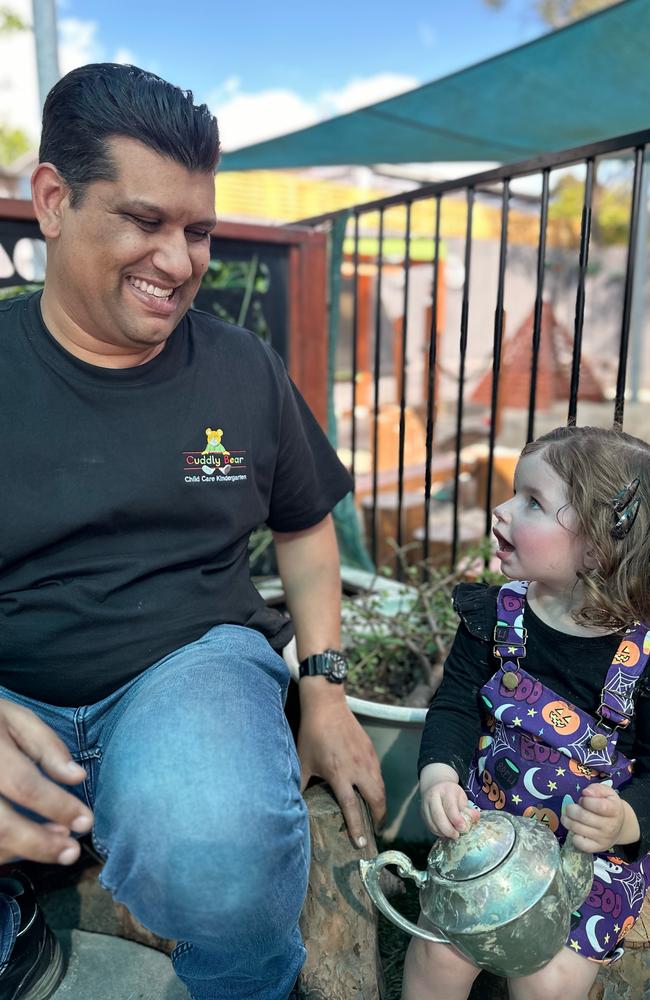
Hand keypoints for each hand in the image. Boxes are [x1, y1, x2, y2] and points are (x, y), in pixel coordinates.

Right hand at [0, 698, 93, 864]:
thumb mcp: (15, 718)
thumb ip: (46, 746)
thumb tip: (76, 777)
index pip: (25, 785)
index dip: (58, 807)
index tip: (85, 821)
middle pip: (2, 826)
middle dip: (41, 845)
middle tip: (71, 852)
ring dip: (24, 850)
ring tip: (56, 842)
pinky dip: (4, 851)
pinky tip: (24, 844)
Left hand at [298, 696, 385, 847]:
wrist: (327, 706)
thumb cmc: (312, 734)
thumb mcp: (303, 761)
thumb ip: (301, 784)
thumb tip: (293, 803)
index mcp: (339, 774)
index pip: (351, 808)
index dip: (357, 828)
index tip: (360, 844)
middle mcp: (358, 769)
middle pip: (376, 800)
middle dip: (378, 818)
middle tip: (374, 830)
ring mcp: (367, 759)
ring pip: (380, 787)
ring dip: (380, 803)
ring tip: (375, 814)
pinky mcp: (370, 750)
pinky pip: (378, 774)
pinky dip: (378, 787)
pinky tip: (371, 791)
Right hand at [420, 763, 476, 838]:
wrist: (435, 785)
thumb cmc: (451, 793)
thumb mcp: (461, 796)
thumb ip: (468, 808)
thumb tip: (476, 817)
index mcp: (446, 790)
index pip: (450, 807)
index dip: (457, 820)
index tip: (463, 828)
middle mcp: (433, 796)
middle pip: (438, 816)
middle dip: (448, 829)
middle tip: (457, 835)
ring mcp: (425, 805)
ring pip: (432, 823)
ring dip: (443, 832)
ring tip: (452, 835)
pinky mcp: (423, 813)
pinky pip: (430, 826)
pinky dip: (438, 832)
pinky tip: (445, 833)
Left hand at [563, 784, 626, 852]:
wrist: (620, 826)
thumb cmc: (609, 805)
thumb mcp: (607, 792)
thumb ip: (596, 789)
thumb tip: (586, 793)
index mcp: (614, 810)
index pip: (599, 806)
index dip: (586, 801)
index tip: (583, 799)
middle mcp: (610, 826)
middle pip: (584, 817)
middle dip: (571, 809)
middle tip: (570, 807)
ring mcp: (604, 838)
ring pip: (579, 829)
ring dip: (568, 821)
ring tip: (567, 816)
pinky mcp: (598, 848)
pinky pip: (580, 844)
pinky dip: (574, 836)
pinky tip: (575, 830)